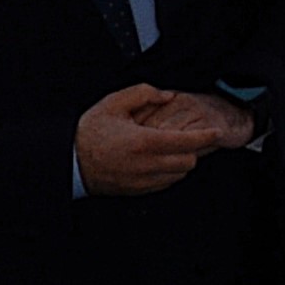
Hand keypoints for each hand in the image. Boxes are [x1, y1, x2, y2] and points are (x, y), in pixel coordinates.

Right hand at [75, 84, 253, 195]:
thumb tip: (167, 96)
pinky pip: (164, 184)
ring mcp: (142, 181)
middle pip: (188, 162)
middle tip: (188, 137)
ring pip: (178, 175)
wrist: (69, 161)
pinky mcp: (137, 190)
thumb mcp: (114, 103)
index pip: (187, 142)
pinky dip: (169, 173)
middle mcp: (147, 165)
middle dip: (193, 149)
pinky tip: (160, 160)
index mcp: (144, 142)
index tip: (215, 132)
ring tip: (172, 148)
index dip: (205, 137)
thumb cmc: (89, 132)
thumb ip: (144, 93)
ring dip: (181, 162)